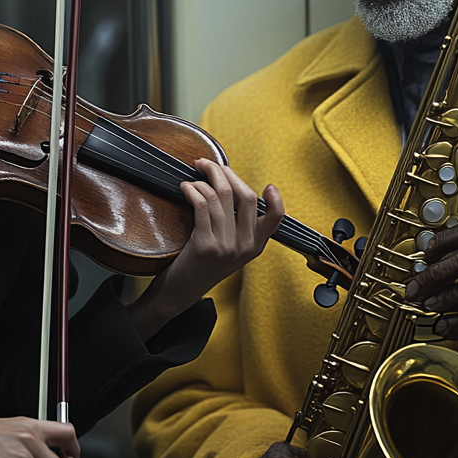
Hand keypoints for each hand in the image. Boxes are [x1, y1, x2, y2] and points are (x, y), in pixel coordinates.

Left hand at [128, 159, 283, 340]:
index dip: (276, 200)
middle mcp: (244, 246)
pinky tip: (186, 188)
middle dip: (225, 173)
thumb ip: (237, 226)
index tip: (268, 186)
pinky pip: (203, 205)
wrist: (181, 292)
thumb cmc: (201, 266)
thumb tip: (230, 186)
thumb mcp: (229, 250)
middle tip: (209, 164)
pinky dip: (193, 190)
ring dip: (205, 178)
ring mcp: (226, 246)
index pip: (275, 218)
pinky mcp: (206, 245)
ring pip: (221, 196)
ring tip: (193, 174)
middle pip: (244, 196)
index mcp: (255, 246)